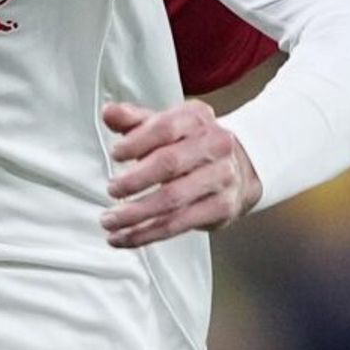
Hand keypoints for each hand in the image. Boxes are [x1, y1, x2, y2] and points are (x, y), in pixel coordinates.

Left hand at [100, 99, 261, 247]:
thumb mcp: (167, 124)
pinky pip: (179, 224)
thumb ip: (135, 120)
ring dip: (136, 214)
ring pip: (172, 200)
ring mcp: (221, 178)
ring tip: (110, 221)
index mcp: (197, 119)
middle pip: (170, 163)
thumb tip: (110, 113)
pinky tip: (126, 236)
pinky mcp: (221, 208)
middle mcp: (214, 145)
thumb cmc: (194, 145)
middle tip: (112, 189)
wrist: (240, 167)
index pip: (166, 127)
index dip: (137, 141)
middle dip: (135, 180)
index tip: (116, 153)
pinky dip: (147, 233)